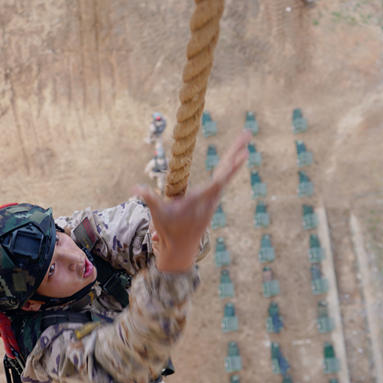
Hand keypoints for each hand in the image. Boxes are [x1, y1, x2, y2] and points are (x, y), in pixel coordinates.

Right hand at [135, 129, 251, 271]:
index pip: (218, 181)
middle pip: (226, 171)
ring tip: (245, 139)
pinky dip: (229, 164)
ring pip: (226, 173)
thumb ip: (149, 199)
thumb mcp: (158, 214)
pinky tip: (235, 155)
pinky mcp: (212, 197)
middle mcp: (211, 198)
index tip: (242, 155)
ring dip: (234, 155)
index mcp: (200, 200)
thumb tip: (135, 188)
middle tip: (247, 134)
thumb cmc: (169, 230)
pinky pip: (223, 176)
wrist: (181, 249)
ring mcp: (213, 197)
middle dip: (236, 152)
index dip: (230, 168)